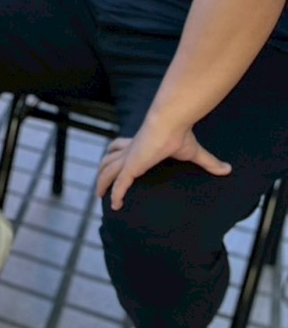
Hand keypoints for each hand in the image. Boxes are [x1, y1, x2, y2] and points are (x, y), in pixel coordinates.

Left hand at [96, 121, 231, 210]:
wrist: (171, 123)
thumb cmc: (180, 134)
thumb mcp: (194, 151)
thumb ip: (208, 162)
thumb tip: (228, 169)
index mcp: (139, 144)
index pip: (120, 148)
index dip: (115, 156)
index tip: (112, 163)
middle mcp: (129, 150)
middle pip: (108, 160)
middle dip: (102, 172)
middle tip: (100, 185)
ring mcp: (128, 158)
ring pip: (107, 171)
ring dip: (102, 183)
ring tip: (100, 195)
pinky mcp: (130, 166)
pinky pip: (119, 184)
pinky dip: (115, 195)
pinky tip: (114, 205)